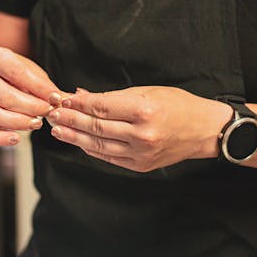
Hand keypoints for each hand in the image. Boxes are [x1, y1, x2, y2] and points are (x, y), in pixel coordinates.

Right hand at [0, 46, 66, 146]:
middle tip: (48, 111)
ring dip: (18, 122)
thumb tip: (65, 100)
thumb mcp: (32, 72)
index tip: (56, 98)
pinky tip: (17, 139)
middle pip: (4, 96)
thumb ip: (45, 86)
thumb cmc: (17, 72)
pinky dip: (0, 138)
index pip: (17, 73)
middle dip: (30, 107)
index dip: (39, 87)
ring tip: (37, 124)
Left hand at [46, 86, 222, 171]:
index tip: (62, 99)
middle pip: (96, 126)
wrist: (205, 130)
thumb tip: (81, 95)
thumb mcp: (148, 91)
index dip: (78, 103)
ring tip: (57, 130)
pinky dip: (91, 149)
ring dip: (74, 137)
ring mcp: (141, 153)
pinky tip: (79, 141)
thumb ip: (113, 96)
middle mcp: (141, 134)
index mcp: (144, 110)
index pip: (101, 106)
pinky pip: (109, 158)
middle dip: (70, 120)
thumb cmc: (178, 105)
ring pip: (98, 145)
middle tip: (51, 114)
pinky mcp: (141, 165)